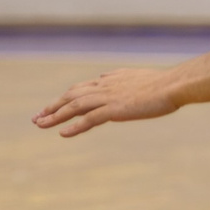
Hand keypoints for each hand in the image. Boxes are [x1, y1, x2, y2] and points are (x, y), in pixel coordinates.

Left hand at [33, 67, 181, 137]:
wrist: (174, 85)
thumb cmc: (160, 83)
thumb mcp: (134, 76)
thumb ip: (117, 77)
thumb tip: (103, 76)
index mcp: (108, 80)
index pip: (79, 89)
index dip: (63, 98)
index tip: (50, 107)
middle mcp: (104, 86)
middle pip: (71, 96)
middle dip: (52, 107)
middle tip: (36, 118)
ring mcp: (108, 98)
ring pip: (74, 107)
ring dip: (55, 116)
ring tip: (40, 125)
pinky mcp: (115, 109)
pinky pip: (89, 119)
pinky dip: (74, 126)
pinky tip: (62, 134)